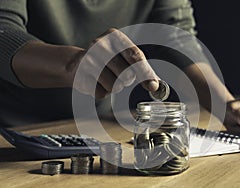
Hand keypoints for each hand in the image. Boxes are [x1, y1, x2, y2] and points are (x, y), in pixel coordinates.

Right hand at [12, 28, 158, 98]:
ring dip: (115, 87)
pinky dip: (102, 92)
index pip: (135, 56)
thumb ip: (143, 70)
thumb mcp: (126, 58)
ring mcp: (88, 60)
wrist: (78, 63)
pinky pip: (101, 93)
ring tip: (106, 77)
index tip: (153, 86)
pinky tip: (96, 81)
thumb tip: (156, 86)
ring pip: (114, 86)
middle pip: (126, 74)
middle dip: (127, 80)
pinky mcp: (79, 76)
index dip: (145, 73)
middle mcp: (99, 44)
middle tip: (119, 74)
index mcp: (114, 36)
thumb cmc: (109, 60)